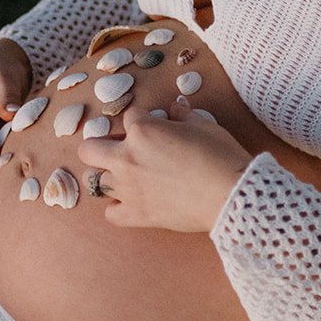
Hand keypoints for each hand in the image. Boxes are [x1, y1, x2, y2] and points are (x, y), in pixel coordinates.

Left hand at [76, 97, 251, 232]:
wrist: (231, 193)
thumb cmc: (221, 155)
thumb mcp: (204, 125)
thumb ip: (184, 115)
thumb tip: (176, 106)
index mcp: (143, 131)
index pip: (129, 116)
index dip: (141, 118)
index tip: (152, 123)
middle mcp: (127, 158)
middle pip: (89, 150)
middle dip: (100, 146)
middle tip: (118, 149)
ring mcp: (128, 188)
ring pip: (96, 182)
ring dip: (109, 176)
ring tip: (126, 177)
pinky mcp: (136, 214)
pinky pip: (110, 213)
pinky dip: (117, 207)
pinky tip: (130, 202)